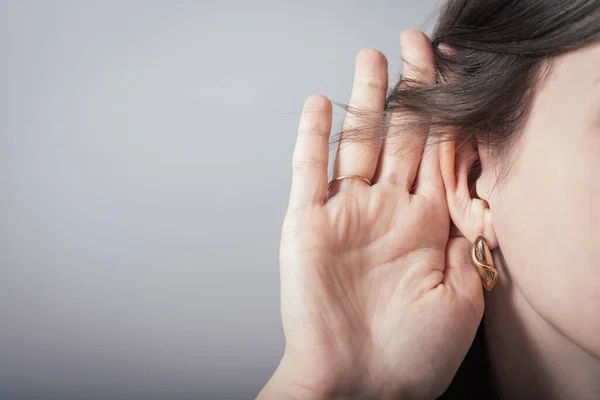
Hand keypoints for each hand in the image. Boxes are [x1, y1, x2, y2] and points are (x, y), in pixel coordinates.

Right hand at [259, 29, 483, 399]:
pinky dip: (312, 137)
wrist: (357, 385)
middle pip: (403, 137)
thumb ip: (470, 243)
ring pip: (357, 144)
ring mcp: (346, 214)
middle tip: (413, 46)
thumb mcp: (463, 300)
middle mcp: (387, 211)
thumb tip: (481, 197)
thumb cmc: (410, 356)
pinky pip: (309, 171)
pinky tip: (319, 105)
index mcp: (426, 226)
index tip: (453, 74)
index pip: (440, 154)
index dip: (448, 112)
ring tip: (370, 60)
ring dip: (364, 102)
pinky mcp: (307, 224)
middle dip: (410, 90)